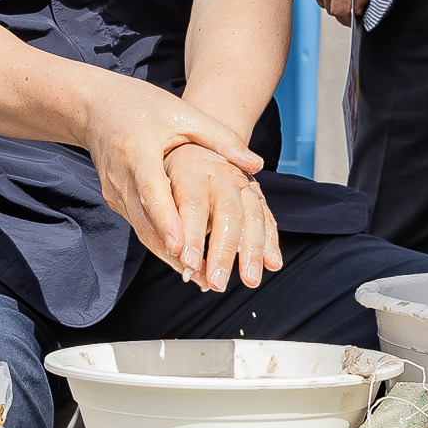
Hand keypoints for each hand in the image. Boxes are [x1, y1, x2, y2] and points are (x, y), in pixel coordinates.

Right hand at [81, 77, 265, 266]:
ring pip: (143, 230)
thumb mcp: (182, 114)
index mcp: (138, 152)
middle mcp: (122, 177)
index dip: (168, 222)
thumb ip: (219, 138)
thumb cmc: (142, 106)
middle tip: (202, 276)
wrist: (95, 108)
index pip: (152, 192)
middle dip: (173, 251)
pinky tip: (184, 259)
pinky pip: (139, 225)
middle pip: (147, 222)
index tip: (182, 247)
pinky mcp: (115, 200)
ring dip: (169, 255)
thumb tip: (256, 165)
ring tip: (200, 276)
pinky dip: (160, 243)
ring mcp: (115, 192)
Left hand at [161, 143, 281, 290]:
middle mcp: (220, 171)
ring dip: (253, 250)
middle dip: (223, 250)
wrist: (188, 144)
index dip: (191, 233)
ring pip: (252, 215)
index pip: (192, 202)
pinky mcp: (255, 192)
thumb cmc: (164, 177)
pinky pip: (267, 218)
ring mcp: (242, 181)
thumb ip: (165, 234)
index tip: (189, 262)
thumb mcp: (154, 195)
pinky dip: (270, 242)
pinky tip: (273, 264)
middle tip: (217, 283)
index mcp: (189, 168)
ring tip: (249, 280)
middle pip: (227, 211)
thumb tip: (189, 272)